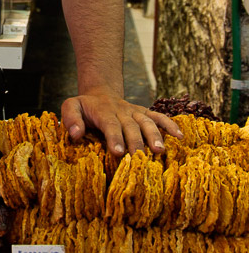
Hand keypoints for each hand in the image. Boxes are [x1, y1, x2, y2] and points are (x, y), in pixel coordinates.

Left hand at [61, 89, 182, 156]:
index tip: (119, 152)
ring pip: (147, 122)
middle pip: (131, 126)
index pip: (110, 125)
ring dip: (155, 136)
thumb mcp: (71, 107)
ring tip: (160, 151)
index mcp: (102, 111)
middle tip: (140, 158)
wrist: (100, 94)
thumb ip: (70, 119)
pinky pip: (159, 117)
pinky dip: (170, 125)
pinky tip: (180, 136)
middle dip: (136, 142)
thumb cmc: (84, 107)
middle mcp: (121, 111)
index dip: (115, 138)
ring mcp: (135, 112)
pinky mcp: (145, 113)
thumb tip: (76, 134)